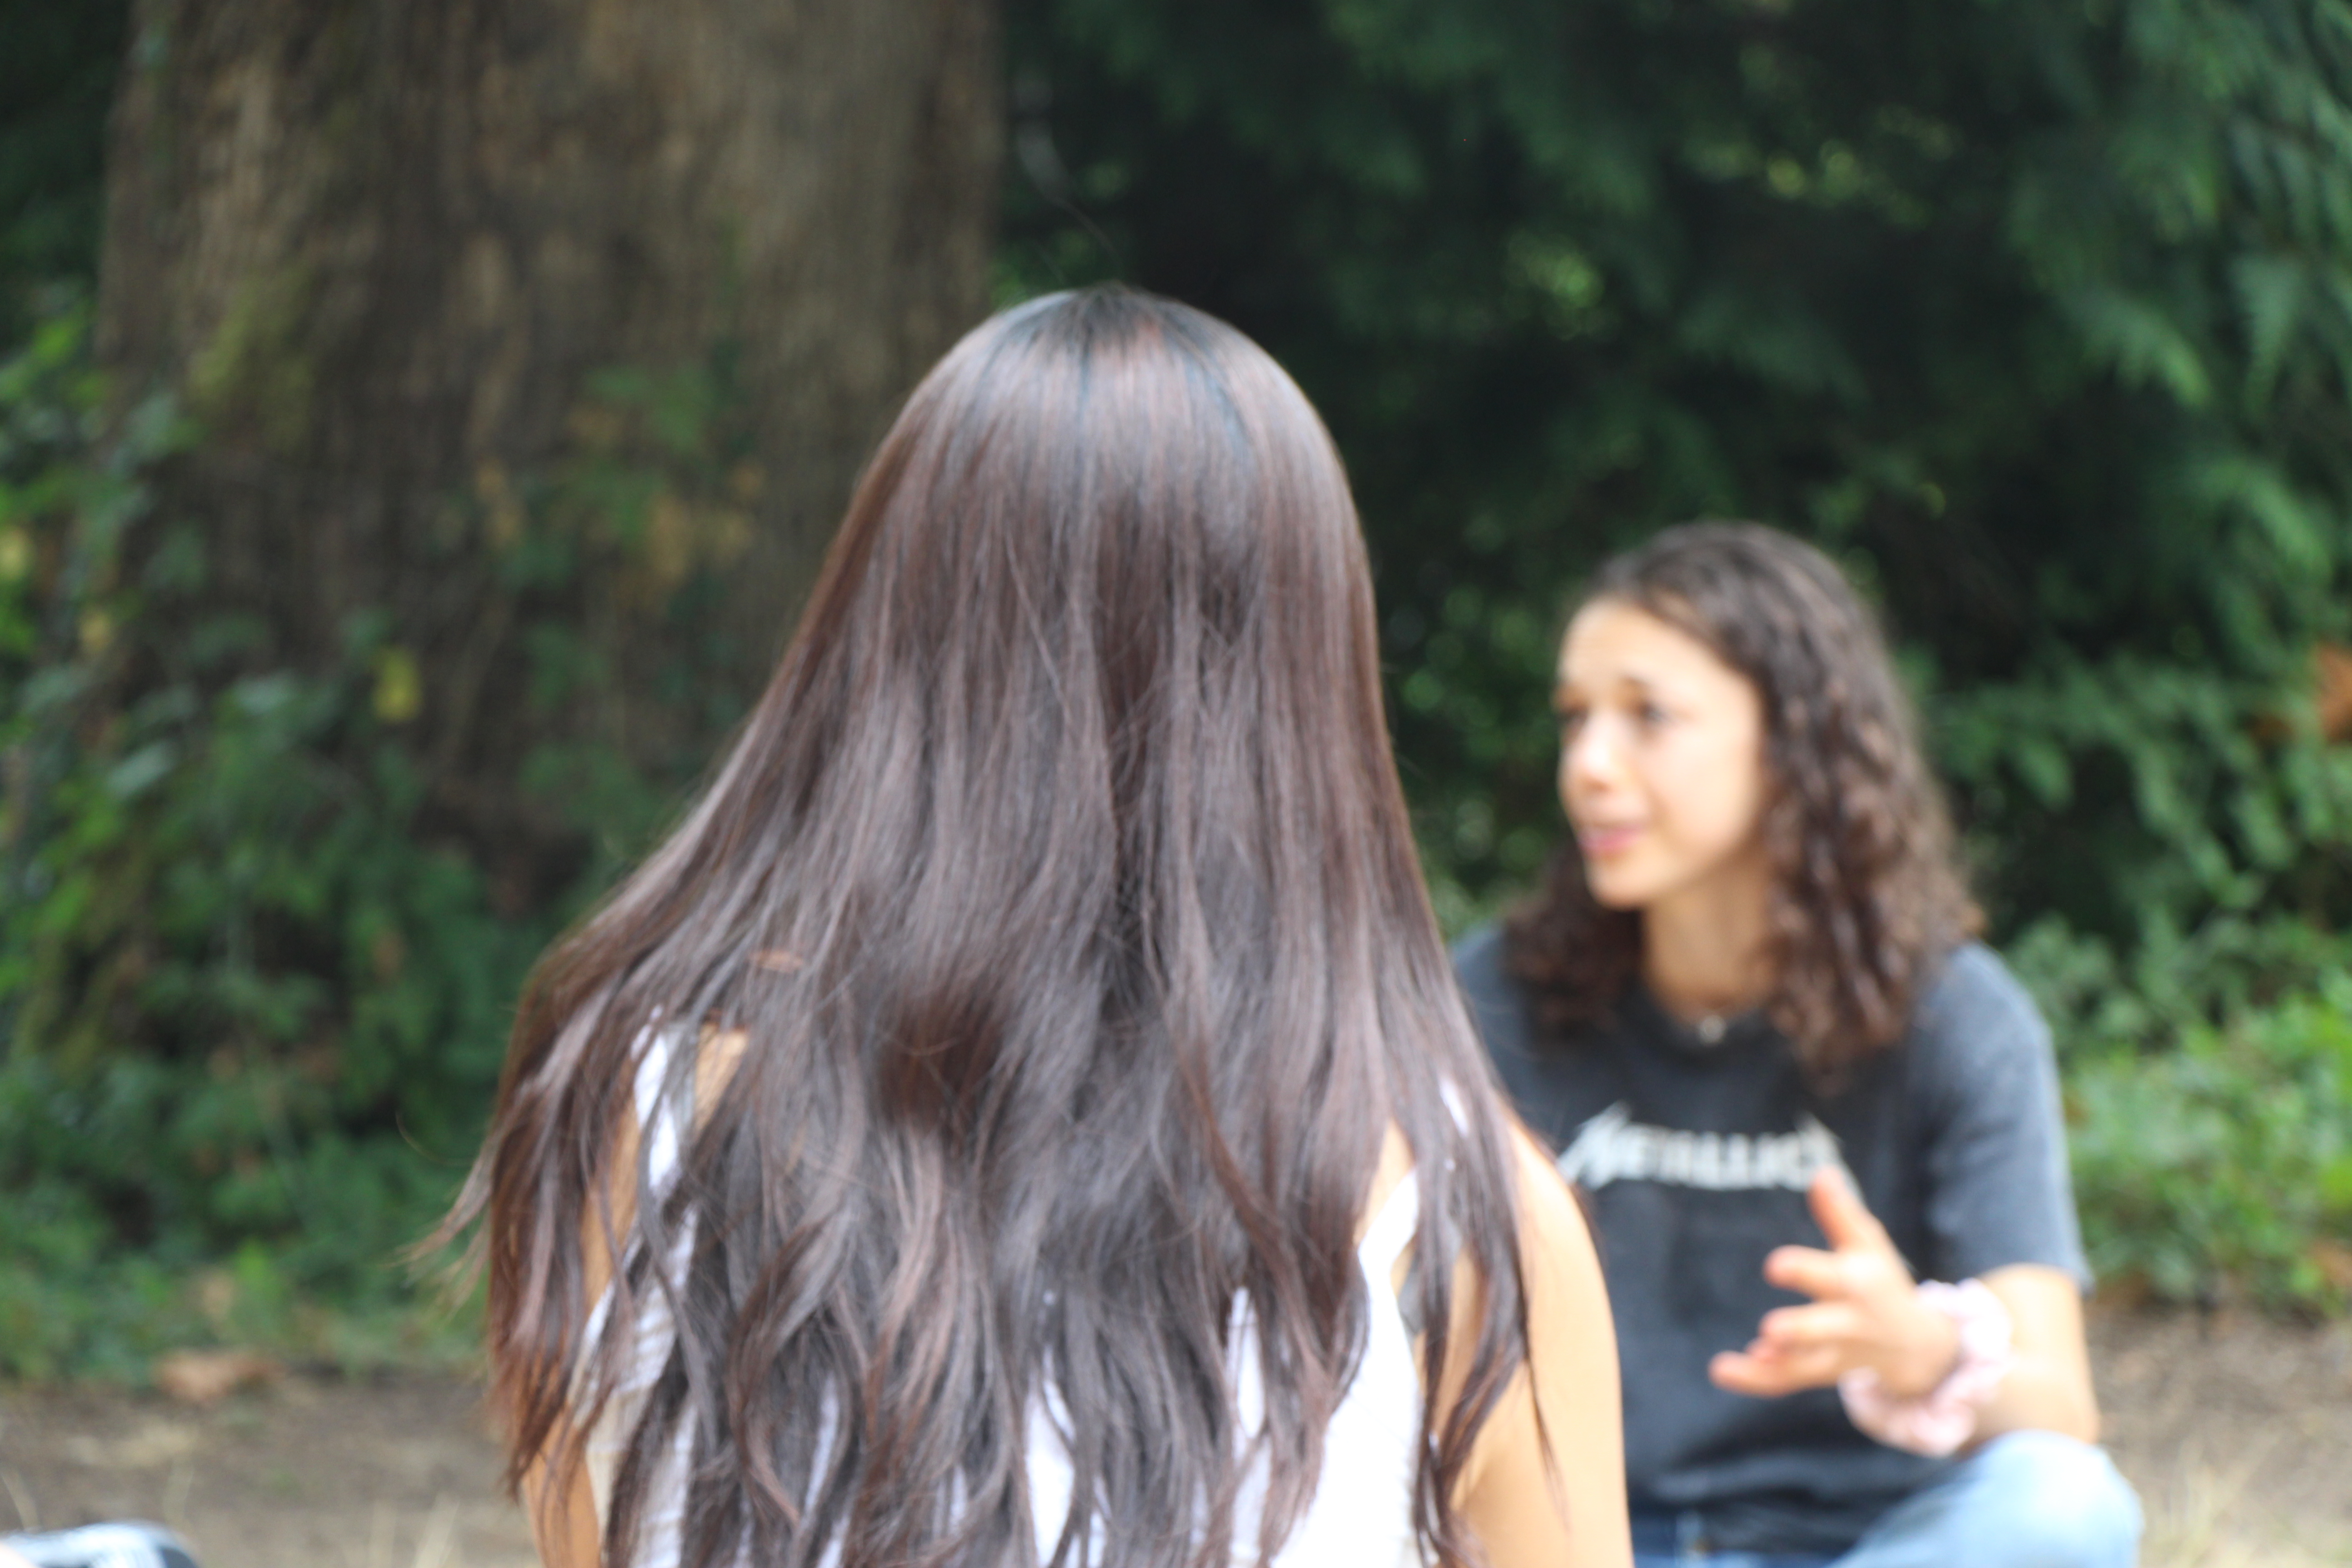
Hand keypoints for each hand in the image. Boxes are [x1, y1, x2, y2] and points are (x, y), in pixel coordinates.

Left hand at [1708, 1167, 1959, 1399]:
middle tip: (1770, 1330)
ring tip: (1750, 1355)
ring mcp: (1838, 1353)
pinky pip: (1787, 1381)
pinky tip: (1722, 1369)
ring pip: (1805, 1365)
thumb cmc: (1882, 1280)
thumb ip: (1841, 1213)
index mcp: (1859, 1283)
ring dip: (1776, 1363)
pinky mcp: (1821, 1371)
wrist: (1917, 1346)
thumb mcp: (1868, 1244)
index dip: (1805, 1272)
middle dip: (1801, 1330)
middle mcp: (1851, 1322)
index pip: (1832, 1277)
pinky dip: (1757, 1379)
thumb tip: (1822, 1172)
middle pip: (1825, 1328)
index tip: (1774, 1266)